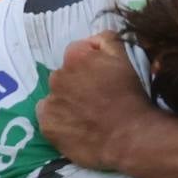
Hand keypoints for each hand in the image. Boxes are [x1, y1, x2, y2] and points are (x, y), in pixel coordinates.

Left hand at [42, 36, 157, 171]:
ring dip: (66, 102)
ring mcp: (50, 102)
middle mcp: (57, 76)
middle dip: (76, 83)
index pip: (77, 52)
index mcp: (75, 56)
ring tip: (86, 116)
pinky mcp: (47, 125)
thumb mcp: (126, 58)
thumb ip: (106, 40)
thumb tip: (92, 39)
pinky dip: (59, 121)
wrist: (130, 138)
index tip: (102, 80)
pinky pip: (48, 118)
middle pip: (63, 75)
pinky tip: (76, 128)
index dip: (90, 65)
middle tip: (95, 100)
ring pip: (55, 97)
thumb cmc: (131, 97)